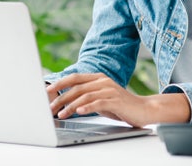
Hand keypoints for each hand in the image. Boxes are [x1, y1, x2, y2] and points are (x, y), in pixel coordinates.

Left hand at [46, 72, 190, 126]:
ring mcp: (109, 89)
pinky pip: (98, 103)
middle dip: (61, 98)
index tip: (47, 91)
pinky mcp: (116, 100)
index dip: (60, 83)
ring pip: (85, 95)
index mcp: (98, 78)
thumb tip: (67, 101)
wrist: (144, 109)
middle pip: (76, 87)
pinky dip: (87, 107)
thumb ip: (87, 97)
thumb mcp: (100, 98)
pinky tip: (78, 112)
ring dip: (70, 105)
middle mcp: (102, 81)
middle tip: (50, 107)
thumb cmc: (121, 105)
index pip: (75, 78)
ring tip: (61, 114)